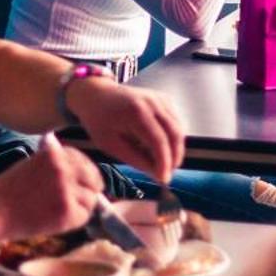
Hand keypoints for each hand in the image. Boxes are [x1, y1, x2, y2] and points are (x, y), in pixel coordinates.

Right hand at [0, 136, 102, 242]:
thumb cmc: (10, 190)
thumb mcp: (33, 163)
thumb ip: (56, 161)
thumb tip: (80, 161)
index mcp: (56, 153)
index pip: (85, 161)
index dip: (84, 174)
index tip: (78, 183)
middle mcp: (64, 168)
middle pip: (94, 179)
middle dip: (89, 189)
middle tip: (77, 200)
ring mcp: (67, 190)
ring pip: (91, 199)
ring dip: (81, 206)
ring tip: (59, 210)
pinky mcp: (67, 212)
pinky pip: (84, 216)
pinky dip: (75, 220)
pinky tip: (58, 220)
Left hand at [64, 76, 184, 184]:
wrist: (96, 95)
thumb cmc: (99, 120)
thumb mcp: (110, 145)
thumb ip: (135, 159)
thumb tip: (156, 174)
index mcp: (136, 112)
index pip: (159, 141)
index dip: (164, 163)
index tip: (163, 180)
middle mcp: (152, 102)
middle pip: (174, 134)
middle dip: (174, 158)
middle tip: (166, 174)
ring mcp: (160, 99)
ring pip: (178, 129)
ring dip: (175, 149)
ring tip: (163, 164)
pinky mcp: (164, 99)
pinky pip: (175, 122)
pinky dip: (173, 138)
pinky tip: (161, 147)